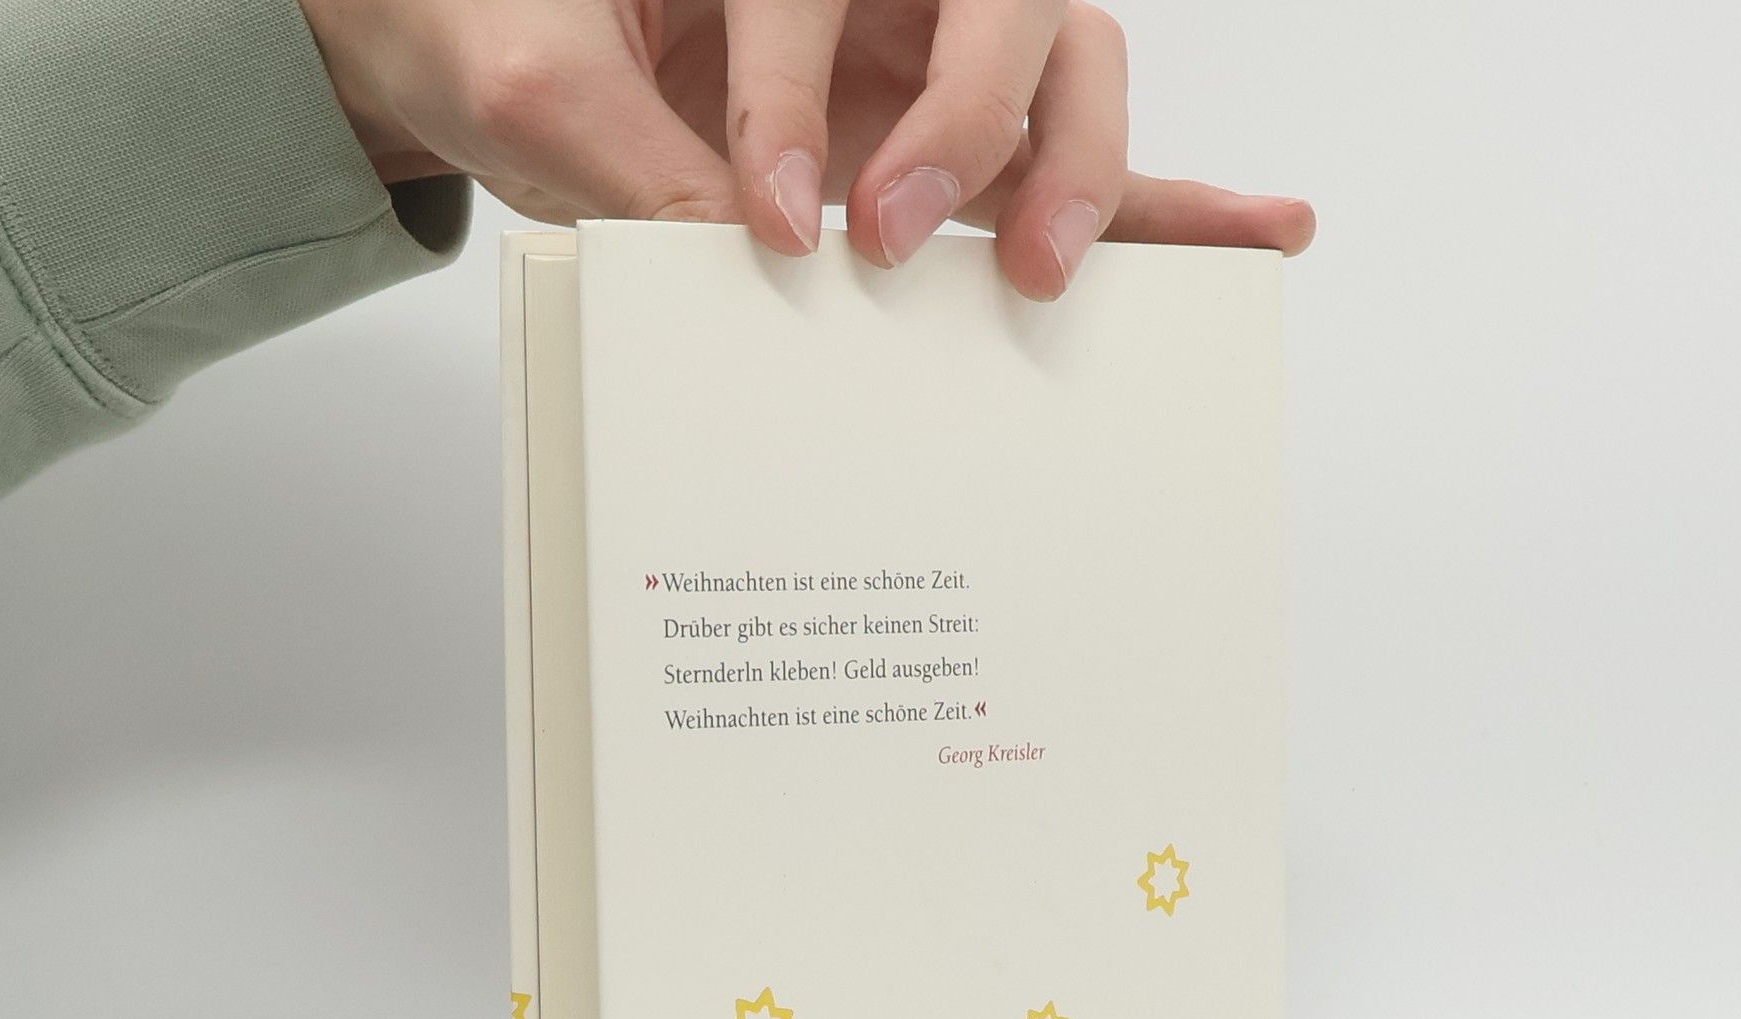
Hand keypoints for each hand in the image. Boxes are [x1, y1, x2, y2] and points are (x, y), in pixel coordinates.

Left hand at [298, 0, 1314, 299]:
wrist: (480, 44)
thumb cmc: (500, 26)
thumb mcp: (527, 78)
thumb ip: (621, 157)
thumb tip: (729, 264)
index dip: (797, 98)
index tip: (759, 215)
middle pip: (1003, 4)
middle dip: (969, 121)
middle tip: (895, 238)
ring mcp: (929, 51)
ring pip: (1065, 69)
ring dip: (1075, 170)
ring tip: (1038, 270)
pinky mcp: (953, 143)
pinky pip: (1081, 157)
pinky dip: (1170, 203)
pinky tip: (1260, 231)